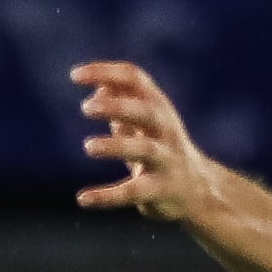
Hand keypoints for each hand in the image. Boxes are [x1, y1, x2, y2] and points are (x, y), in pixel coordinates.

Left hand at [72, 60, 228, 220]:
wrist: (197, 189)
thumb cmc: (161, 149)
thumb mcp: (144, 123)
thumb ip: (123, 103)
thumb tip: (100, 87)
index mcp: (157, 106)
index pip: (134, 79)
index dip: (105, 72)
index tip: (74, 76)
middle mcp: (164, 129)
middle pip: (144, 111)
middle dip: (117, 107)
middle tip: (86, 107)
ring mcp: (166, 159)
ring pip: (144, 149)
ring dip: (116, 146)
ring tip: (89, 146)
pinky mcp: (161, 189)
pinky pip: (134, 192)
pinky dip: (108, 196)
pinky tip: (83, 199)